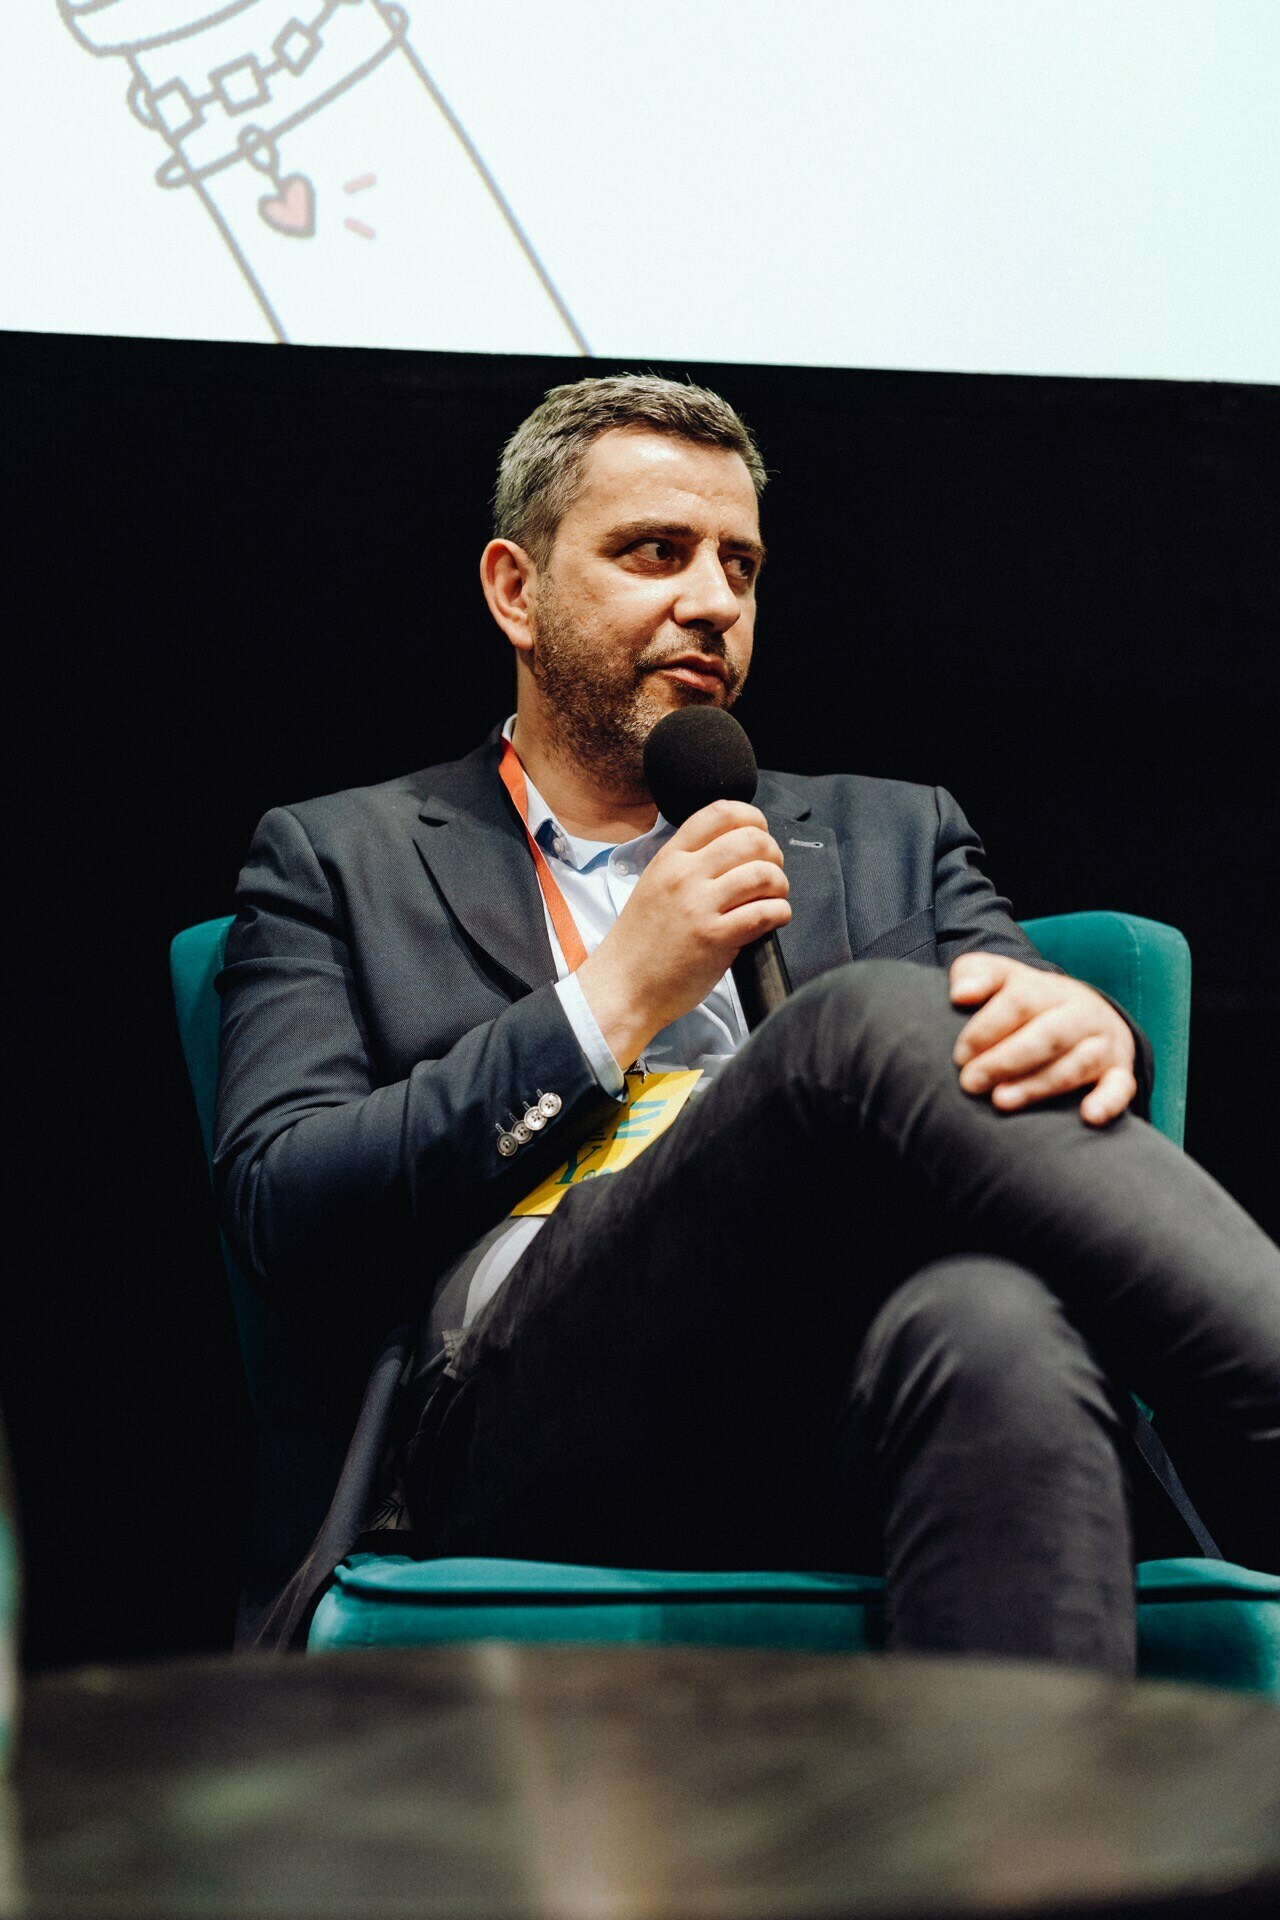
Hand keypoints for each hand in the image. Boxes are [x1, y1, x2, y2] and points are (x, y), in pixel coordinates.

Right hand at [575, 800, 789, 1067]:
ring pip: (763, 874)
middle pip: (750, 839)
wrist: (623, 987)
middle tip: (770, 872)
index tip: (760, 834)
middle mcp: (684, 876)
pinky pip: (765, 912)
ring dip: (779, 885)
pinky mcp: (715, 939)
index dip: (752, 818)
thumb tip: (734, 851)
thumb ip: (688, 864)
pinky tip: (774, 919)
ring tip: (773, 897)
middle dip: (773, 853)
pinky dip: (780, 913)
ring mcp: (699, 906)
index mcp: (670, 858)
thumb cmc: (641, 942)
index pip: (720, 812)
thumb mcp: (654, 885)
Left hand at [949, 953, 1136, 1124]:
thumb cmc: (1025, 1001)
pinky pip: (1121, 1087)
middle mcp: (1080, 1012)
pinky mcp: (1119, 1072)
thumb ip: (974, 975)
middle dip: (1006, 1061)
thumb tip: (961, 994)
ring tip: (1001, 1101)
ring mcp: (1103, 1042)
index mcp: (1047, 988)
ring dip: (1039, 1085)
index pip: (1019, 1003)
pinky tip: (1089, 1116)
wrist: (1084, 1012)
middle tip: (970, 1082)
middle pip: (1048, 1034)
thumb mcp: (999, 977)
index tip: (960, 1055)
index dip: (986, 1029)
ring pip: (1076, 1064)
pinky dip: (1108, 1102)